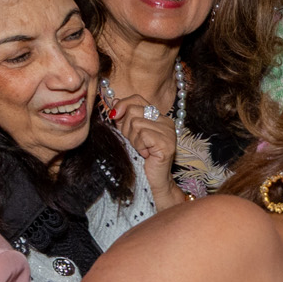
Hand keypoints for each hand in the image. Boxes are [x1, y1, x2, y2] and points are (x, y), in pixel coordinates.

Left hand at [103, 90, 180, 206]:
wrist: (153, 182)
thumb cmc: (140, 160)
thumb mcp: (129, 134)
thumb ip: (123, 117)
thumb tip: (114, 101)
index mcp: (159, 117)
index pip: (137, 99)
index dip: (123, 105)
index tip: (114, 116)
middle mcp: (167, 122)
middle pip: (134, 110)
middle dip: (126, 127)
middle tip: (134, 142)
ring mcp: (168, 132)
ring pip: (136, 123)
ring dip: (133, 139)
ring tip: (140, 150)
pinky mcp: (166, 143)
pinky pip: (143, 135)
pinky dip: (139, 146)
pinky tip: (145, 154)